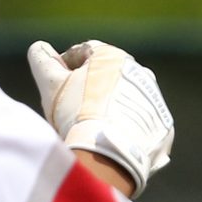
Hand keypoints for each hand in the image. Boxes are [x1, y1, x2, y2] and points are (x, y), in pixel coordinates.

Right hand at [28, 39, 174, 194]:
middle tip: (71, 109)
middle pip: (107, 76)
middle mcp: (140, 72)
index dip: (65, 65)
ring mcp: (154, 98)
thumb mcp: (51, 83)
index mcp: (113, 56)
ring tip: (91, 126)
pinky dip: (126, 126)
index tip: (55, 84)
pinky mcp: (162, 123)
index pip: (84, 52)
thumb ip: (42, 60)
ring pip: (125, 97)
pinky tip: (110, 139)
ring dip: (109, 106)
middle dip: (88, 87)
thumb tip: (40, 48)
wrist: (111, 152)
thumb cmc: (77, 112)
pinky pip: (140, 120)